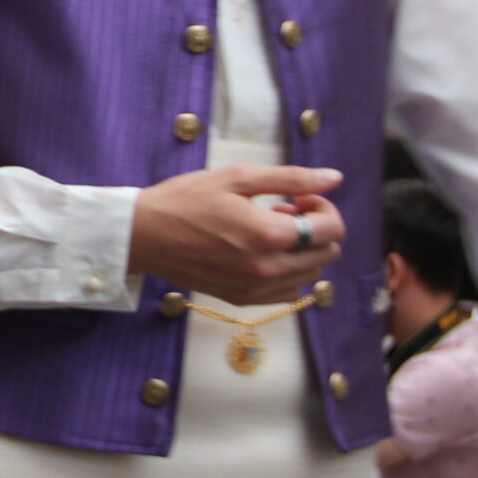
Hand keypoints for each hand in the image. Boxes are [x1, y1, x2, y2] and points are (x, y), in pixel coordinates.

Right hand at [129, 166, 344, 305]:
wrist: (143, 235)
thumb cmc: (185, 199)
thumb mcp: (236, 178)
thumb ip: (290, 178)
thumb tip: (334, 178)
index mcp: (268, 235)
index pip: (331, 230)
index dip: (324, 208)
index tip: (299, 197)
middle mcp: (268, 269)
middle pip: (327, 253)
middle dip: (314, 228)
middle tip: (282, 211)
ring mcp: (256, 289)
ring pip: (311, 274)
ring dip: (300, 251)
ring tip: (267, 232)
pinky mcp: (243, 300)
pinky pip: (288, 292)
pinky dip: (286, 272)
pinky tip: (260, 253)